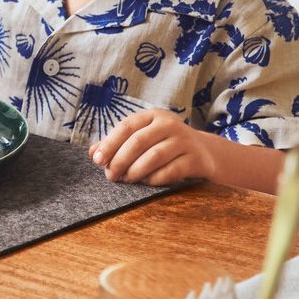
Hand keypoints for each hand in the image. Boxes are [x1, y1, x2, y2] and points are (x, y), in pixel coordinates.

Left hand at [91, 109, 215, 185]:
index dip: (109, 143)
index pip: (126, 126)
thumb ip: (118, 143)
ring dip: (135, 171)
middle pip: (138, 141)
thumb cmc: (166, 145)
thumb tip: (92, 153)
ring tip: (126, 180)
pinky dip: (154, 179)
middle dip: (120, 160)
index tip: (97, 160)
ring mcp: (185, 141)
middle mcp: (170, 124)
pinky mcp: (196, 159)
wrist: (206, 153)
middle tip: (111, 176)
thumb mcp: (144, 137)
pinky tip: (145, 183)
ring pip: (154, 156)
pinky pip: (171, 171)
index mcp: (153, 115)